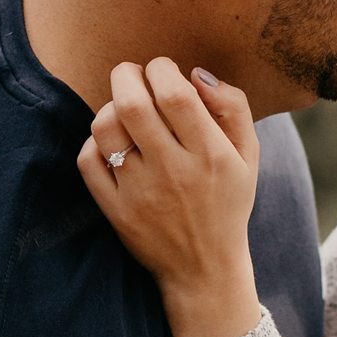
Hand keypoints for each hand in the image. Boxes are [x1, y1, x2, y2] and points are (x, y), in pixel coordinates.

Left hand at [78, 60, 263, 336]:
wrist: (204, 268)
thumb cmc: (227, 201)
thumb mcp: (248, 155)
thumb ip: (232, 107)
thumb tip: (196, 73)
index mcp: (211, 155)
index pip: (176, 94)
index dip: (162, 69)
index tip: (163, 70)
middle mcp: (174, 172)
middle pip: (133, 104)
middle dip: (126, 75)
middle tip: (132, 74)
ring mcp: (140, 193)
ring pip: (105, 129)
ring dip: (109, 106)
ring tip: (123, 108)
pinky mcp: (115, 210)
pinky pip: (88, 161)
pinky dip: (94, 141)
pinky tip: (112, 142)